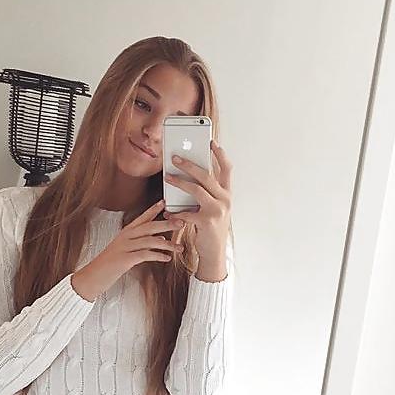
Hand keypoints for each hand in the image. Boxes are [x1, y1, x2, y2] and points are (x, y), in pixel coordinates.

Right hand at [71, 201, 183, 301]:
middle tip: (181, 222)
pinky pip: (145, 254)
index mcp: (125, 233)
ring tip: (179, 248)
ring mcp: (124, 247)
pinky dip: (158, 256)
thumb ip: (142, 242)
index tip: (165, 202)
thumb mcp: (126, 250)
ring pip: (149, 240)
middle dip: (167, 224)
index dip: (154, 209)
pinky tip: (167, 258)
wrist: (92, 277)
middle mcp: (125, 237)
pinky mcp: (125, 259)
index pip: (142, 218)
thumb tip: (160, 238)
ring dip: (167, 244)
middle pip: (149, 226)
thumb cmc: (110, 265)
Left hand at [163, 140, 231, 260]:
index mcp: (227, 194)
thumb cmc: (210, 228)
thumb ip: (207, 193)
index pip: (227, 169)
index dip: (220, 154)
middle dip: (189, 164)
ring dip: (179, 182)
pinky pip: (186, 212)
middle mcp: (225, 200)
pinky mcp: (206, 222)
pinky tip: (167, 210)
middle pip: (207, 175)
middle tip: (175, 158)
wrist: (214, 252)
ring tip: (167, 177)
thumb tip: (191, 176)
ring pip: (196, 189)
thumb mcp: (213, 208)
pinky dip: (175, 211)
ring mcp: (217, 210)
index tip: (211, 141)